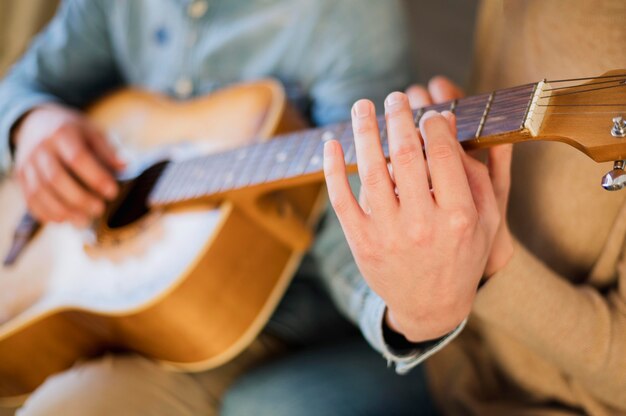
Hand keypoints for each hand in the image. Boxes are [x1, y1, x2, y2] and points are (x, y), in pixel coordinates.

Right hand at [12, 104, 124, 225]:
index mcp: (62, 133)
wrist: (36, 122)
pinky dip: (46, 213)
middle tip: (100, 209)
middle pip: (56, 178)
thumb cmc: (72, 131)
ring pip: (40, 192)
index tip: (113, 192)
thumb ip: (108, 150)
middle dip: (80, 198)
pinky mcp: (21, 177)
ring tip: (84, 221)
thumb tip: (126, 166)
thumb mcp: (92, 132)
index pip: (78, 158)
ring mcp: (27, 163)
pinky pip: (30, 199)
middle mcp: (41, 148)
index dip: (96, 177)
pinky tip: (64, 220)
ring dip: (63, 210)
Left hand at [323, 91, 500, 341]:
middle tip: (395, 97)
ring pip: (370, 170)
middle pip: (404, 155)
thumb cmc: (461, 257)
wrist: (430, 305)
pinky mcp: (361, 243)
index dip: (433, 125)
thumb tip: (459, 126)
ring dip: (364, 131)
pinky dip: (333, 168)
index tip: (429, 113)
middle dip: (398, 118)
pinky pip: (341, 198)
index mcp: (457, 216)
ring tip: (363, 106)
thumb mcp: (486, 221)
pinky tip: (332, 143)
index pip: (441, 154)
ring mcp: (386, 234)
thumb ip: (480, 175)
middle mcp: (421, 224)